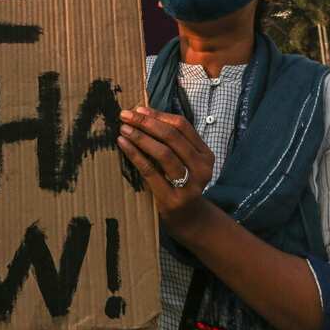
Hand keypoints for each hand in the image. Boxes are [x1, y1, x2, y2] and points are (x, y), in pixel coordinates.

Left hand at [117, 106, 216, 241]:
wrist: (189, 219)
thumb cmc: (181, 183)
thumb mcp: (184, 161)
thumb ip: (171, 140)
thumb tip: (141, 112)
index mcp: (206, 154)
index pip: (182, 126)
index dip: (158, 115)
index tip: (137, 109)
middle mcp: (202, 168)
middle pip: (172, 137)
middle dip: (146, 123)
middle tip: (125, 115)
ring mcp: (190, 185)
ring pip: (163, 153)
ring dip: (140, 137)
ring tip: (123, 129)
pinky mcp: (173, 199)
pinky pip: (151, 172)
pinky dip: (135, 155)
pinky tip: (123, 144)